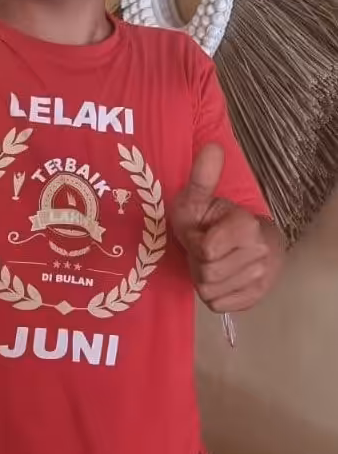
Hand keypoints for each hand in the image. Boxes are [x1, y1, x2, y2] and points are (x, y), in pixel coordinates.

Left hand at [170, 143, 281, 312]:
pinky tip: (219, 278)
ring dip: (203, 278)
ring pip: (209, 291)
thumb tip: (211, 148)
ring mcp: (260, 277)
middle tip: (204, 249)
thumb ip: (202, 177)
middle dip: (197, 262)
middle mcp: (259, 253)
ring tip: (212, 261)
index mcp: (246, 226)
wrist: (245, 241)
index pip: (205, 251)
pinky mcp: (255, 297)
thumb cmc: (213, 218)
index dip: (194, 243)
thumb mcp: (198, 198)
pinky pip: (217, 305)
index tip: (200, 232)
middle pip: (206, 274)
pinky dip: (212, 294)